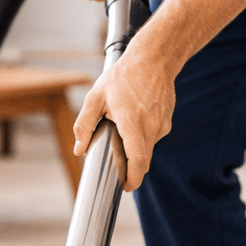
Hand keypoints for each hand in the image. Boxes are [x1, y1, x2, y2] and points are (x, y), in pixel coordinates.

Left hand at [72, 40, 175, 191]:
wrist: (154, 59)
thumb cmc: (123, 76)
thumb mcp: (96, 96)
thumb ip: (85, 125)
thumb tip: (79, 149)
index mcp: (132, 122)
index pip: (138, 160)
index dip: (133, 179)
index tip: (125, 187)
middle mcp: (151, 126)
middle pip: (143, 160)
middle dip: (131, 168)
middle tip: (118, 168)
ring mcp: (161, 124)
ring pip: (148, 148)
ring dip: (135, 148)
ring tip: (122, 130)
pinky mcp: (166, 121)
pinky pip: (153, 137)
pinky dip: (142, 137)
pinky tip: (134, 119)